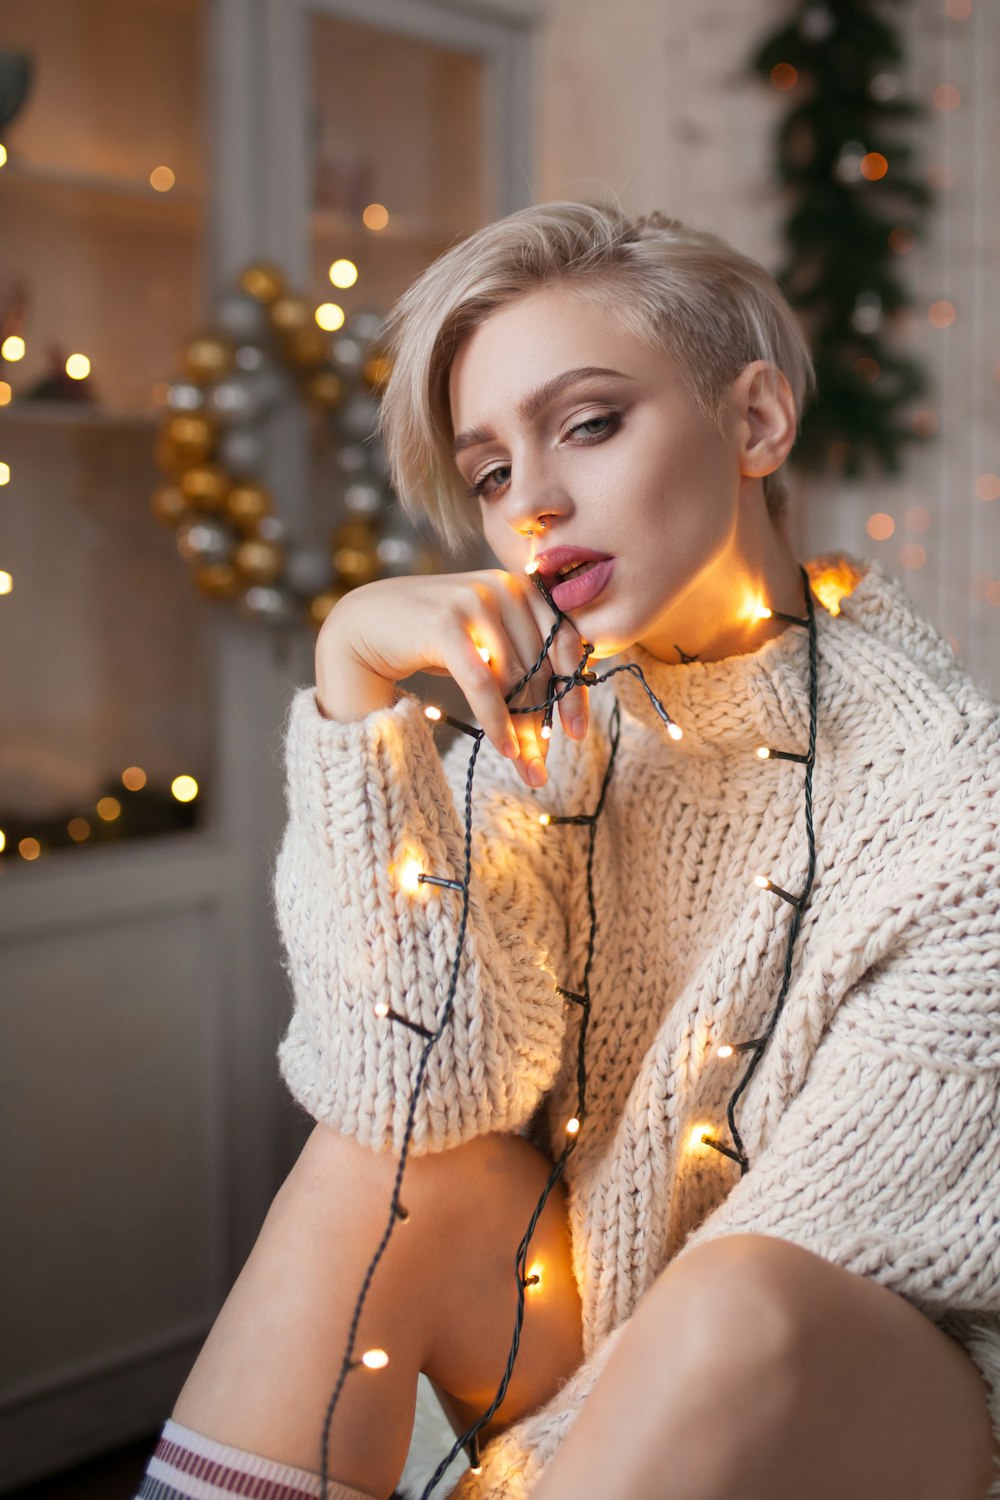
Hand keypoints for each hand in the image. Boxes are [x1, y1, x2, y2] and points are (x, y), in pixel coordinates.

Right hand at [315, 570, 590, 786]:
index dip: (575, 690)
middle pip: (540, 667)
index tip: (577, 733)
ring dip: (523, 731)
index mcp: (520, 588)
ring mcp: (473, 600)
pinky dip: (496, 719)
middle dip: (543, 724)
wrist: (363, 627)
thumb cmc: (431, 639)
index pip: (564, 642)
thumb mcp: (485, 642)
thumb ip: (523, 656)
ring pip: (515, 678)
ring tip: (526, 769)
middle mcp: (503, 587)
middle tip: (541, 768)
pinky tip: (503, 748)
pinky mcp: (445, 623)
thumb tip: (566, 706)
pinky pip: (482, 682)